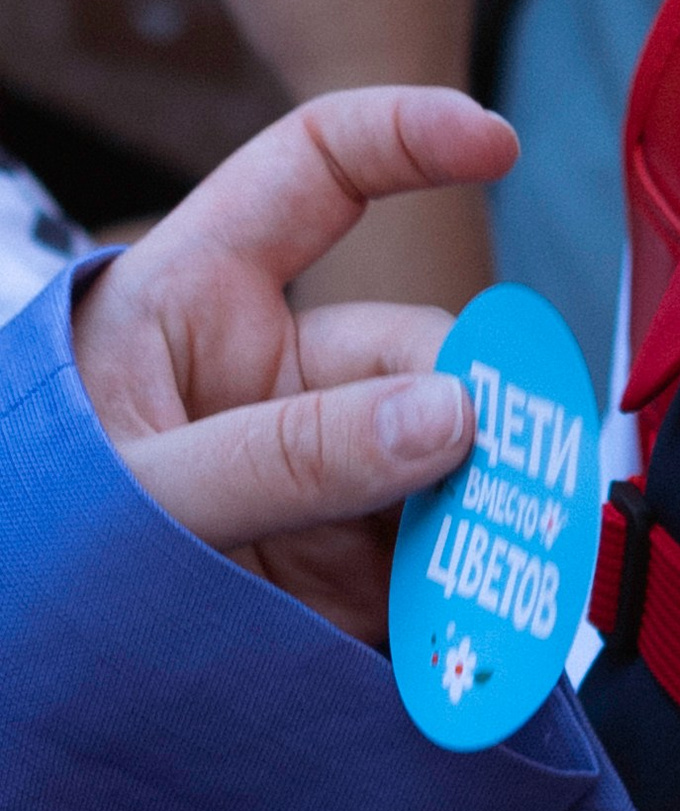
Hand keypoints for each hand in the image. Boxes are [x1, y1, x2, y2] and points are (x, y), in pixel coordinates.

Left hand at [74, 88, 519, 640]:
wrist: (11, 672)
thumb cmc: (32, 535)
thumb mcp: (138, 487)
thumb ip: (285, 454)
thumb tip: (452, 415)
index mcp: (200, 296)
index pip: (317, 171)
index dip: (407, 138)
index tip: (497, 145)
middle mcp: (278, 368)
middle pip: (416, 347)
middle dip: (466, 401)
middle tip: (491, 469)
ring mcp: (324, 462)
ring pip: (450, 450)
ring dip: (483, 500)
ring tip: (500, 554)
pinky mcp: (353, 556)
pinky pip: (441, 549)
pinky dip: (473, 580)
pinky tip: (487, 611)